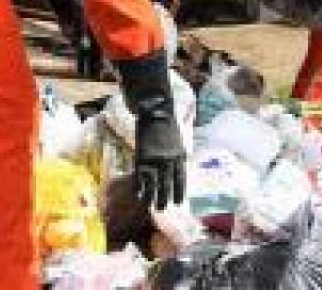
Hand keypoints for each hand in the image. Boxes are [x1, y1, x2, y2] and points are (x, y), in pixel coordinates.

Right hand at [115, 48, 187, 210]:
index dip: (179, 191)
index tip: (178, 202)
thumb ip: (180, 156)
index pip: (180, 179)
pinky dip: (139, 187)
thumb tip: (182, 170)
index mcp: (178, 156)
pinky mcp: (141, 157)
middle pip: (167, 184)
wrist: (156, 112)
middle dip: (165, 198)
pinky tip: (139, 196)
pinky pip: (140, 176)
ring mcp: (153, 160)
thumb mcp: (179, 141)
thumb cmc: (169, 126)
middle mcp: (167, 160)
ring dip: (152, 197)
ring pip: (153, 183)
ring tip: (151, 207)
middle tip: (163, 209)